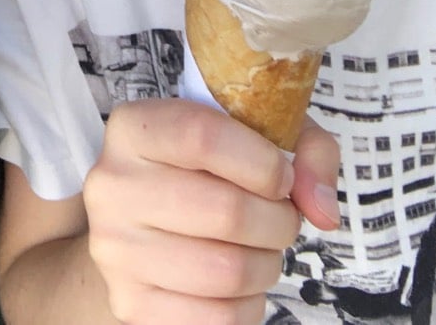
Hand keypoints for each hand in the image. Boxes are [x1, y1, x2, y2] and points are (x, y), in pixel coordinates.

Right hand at [82, 100, 338, 323]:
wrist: (142, 229)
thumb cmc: (203, 175)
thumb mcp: (251, 135)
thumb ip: (302, 149)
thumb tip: (322, 209)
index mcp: (133, 129)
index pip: (202, 136)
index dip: (262, 161)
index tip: (283, 175)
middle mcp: (112, 186)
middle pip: (225, 210)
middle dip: (278, 220)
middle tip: (280, 217)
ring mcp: (116, 249)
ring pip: (227, 271)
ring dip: (267, 264)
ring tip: (261, 248)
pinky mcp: (131, 304)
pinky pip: (219, 317)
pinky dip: (249, 304)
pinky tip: (238, 281)